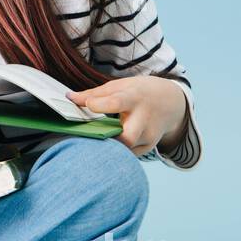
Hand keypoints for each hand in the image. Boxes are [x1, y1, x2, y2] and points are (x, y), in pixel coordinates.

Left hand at [66, 76, 187, 157]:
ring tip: (92, 144)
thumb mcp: (119, 86)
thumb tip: (70, 98)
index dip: (98, 105)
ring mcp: (148, 136)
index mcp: (134, 98)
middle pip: (126, 136)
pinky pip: (127, 155)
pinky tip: (104, 148)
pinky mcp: (147, 147)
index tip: (86, 104)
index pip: (116, 102)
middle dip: (107, 139)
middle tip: (88, 135)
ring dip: (108, 148)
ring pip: (126, 150)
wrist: (170, 102)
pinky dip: (115, 153)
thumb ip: (94, 94)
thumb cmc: (138, 92)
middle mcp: (144, 119)